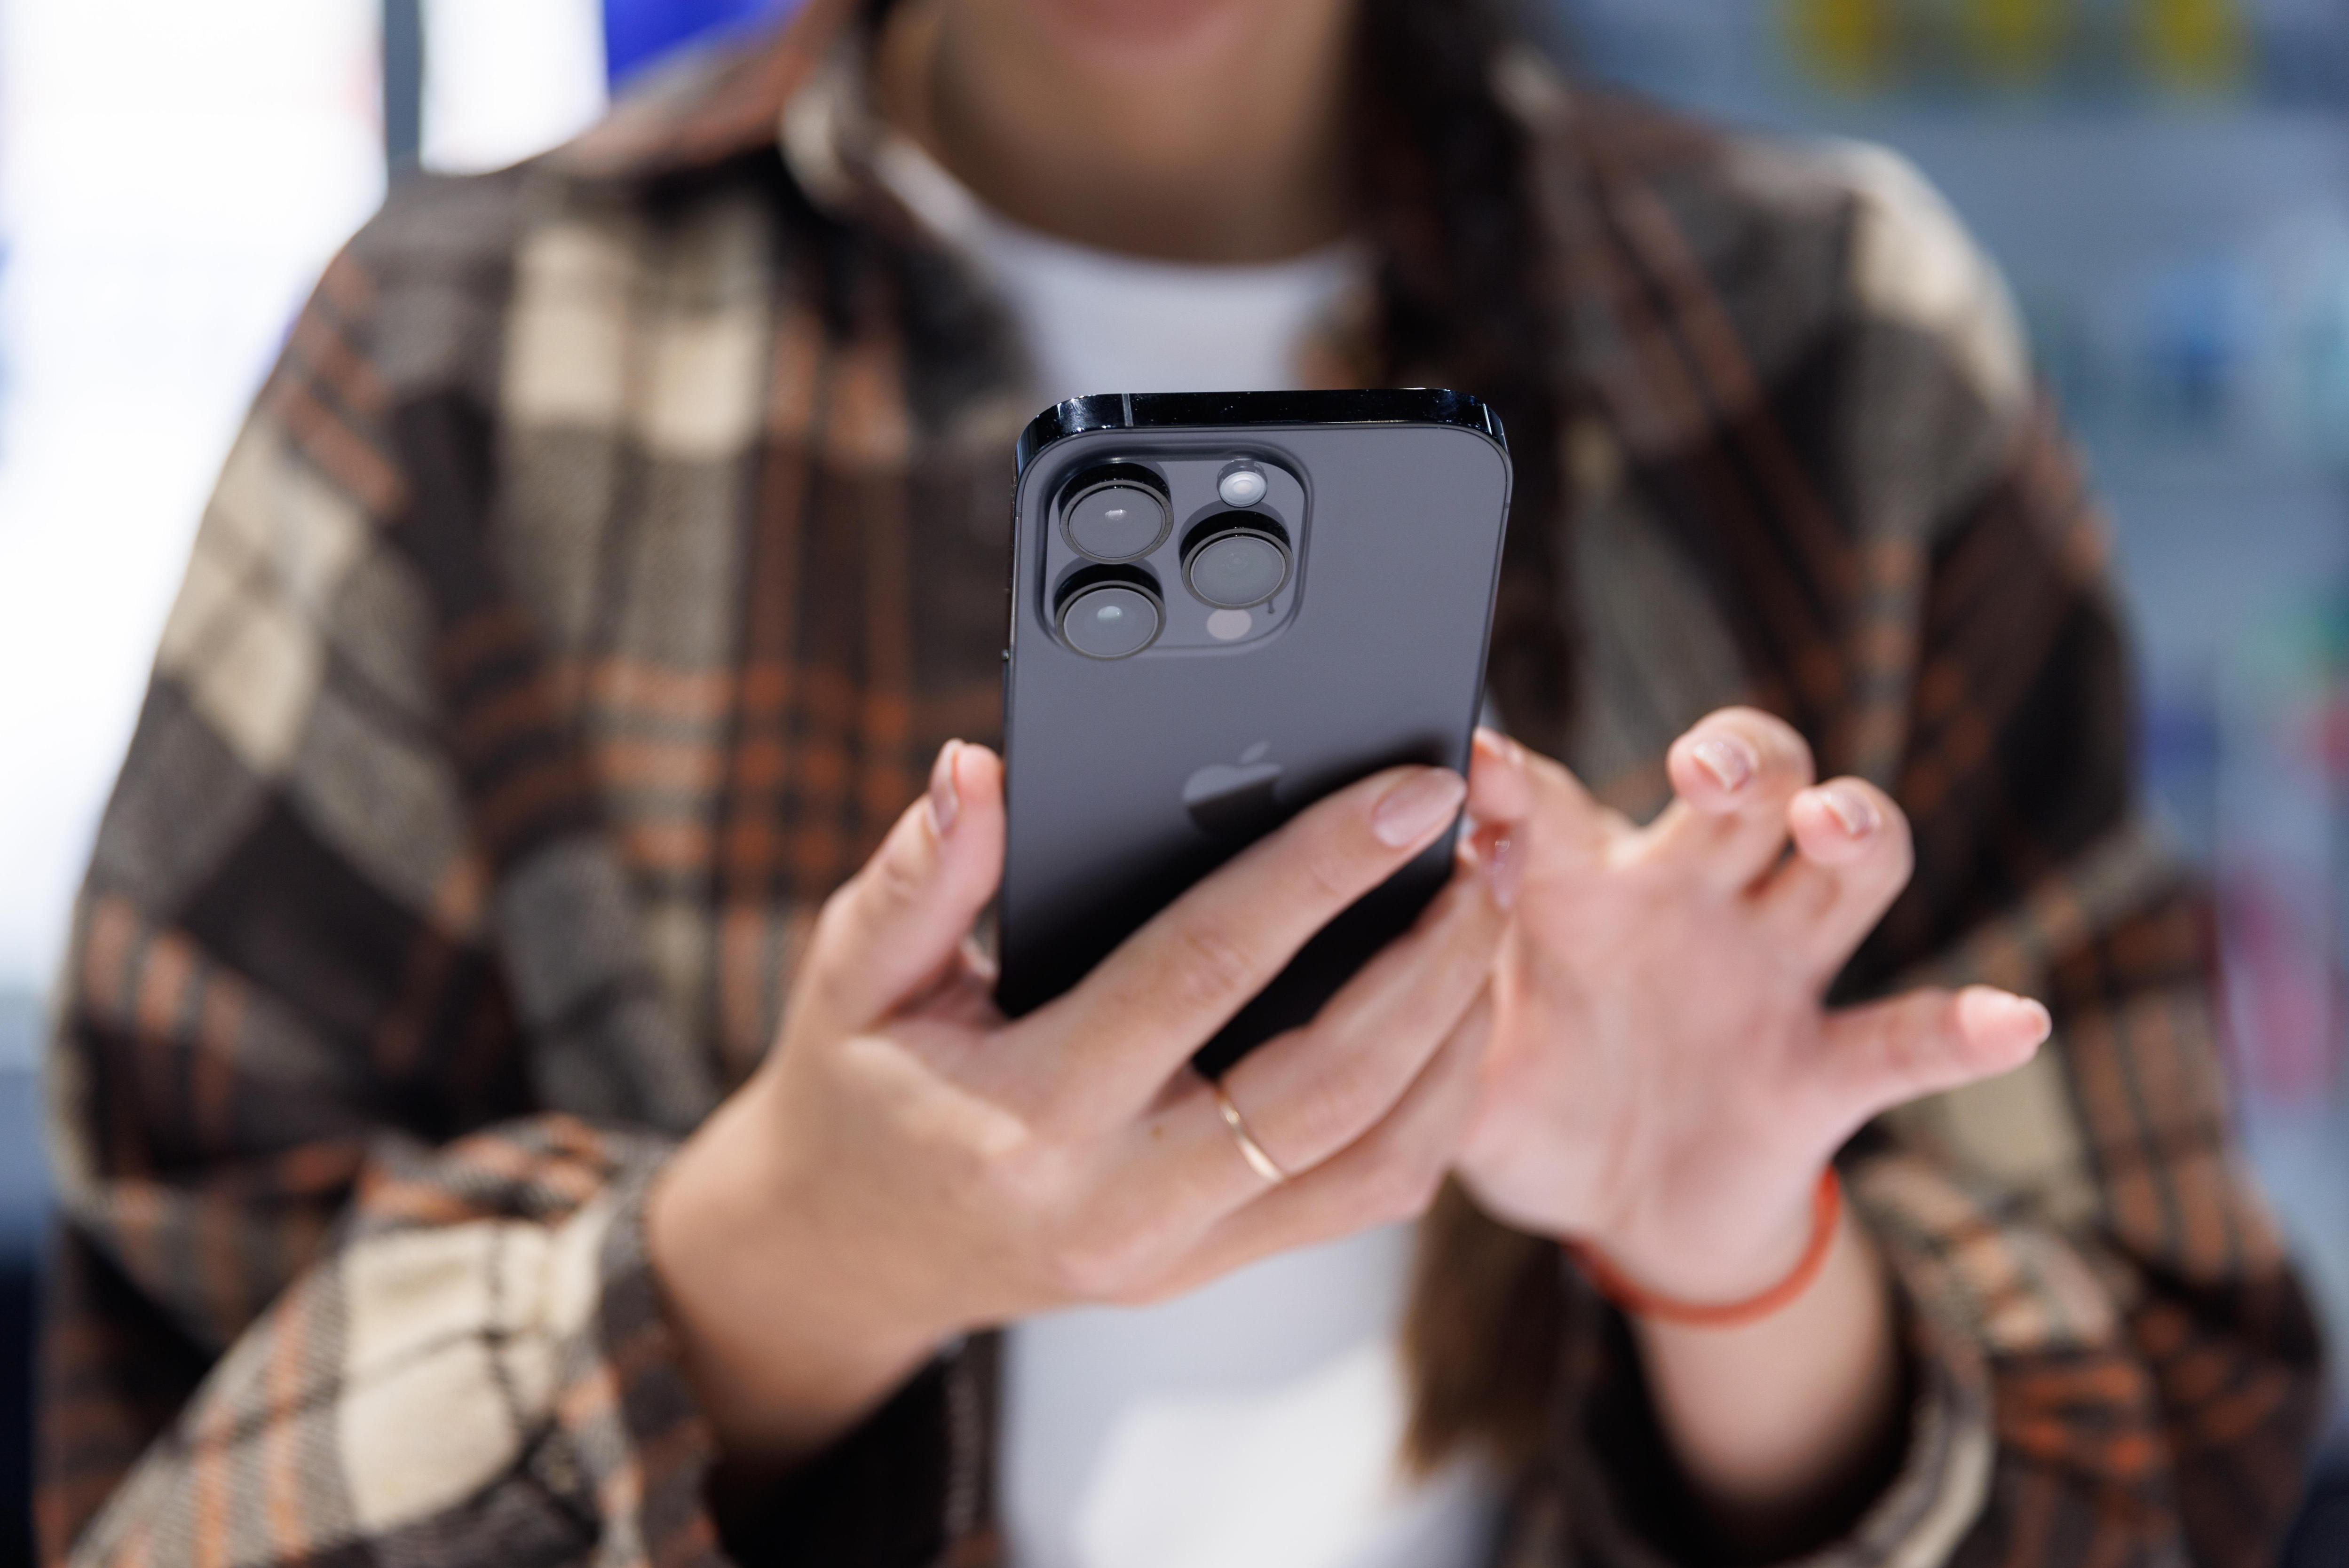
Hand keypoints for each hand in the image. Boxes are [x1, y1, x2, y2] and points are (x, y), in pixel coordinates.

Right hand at [648, 741, 1515, 1466]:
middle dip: (1434, 960)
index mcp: (1027, 1115)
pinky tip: (1446, 1015)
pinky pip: (1360, 1201)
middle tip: (1489, 853)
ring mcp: (1176, 1251)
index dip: (1315, 871)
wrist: (847, 1254)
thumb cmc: (858, 1088)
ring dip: (1456, 1039)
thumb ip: (923, 871)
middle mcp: (1118, 1203)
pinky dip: (1428, 1107)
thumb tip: (980, 769)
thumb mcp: (854, 970)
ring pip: (1375, 1161)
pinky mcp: (1212, 1267)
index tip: (1407, 791)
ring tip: (1490, 922)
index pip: (1201, 971)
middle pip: (1329, 1086)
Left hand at [1458, 710, 2050, 1304]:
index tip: (1474, 759)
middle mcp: (1690, 903)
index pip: (1557, 804)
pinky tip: (2011, 1018)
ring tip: (1833, 828)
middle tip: (1698, 769)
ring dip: (1853, 830)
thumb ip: (1417, 992)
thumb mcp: (1454, 1055)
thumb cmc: (1526, 1095)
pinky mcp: (1822, 1068)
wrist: (1613, 1206)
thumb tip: (1353, 915)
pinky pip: (1907, 1038)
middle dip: (1739, 757)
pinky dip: (1965, 1029)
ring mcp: (1768, 976)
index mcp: (1581, 888)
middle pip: (1746, 787)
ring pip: (1841, 870)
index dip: (1519, 778)